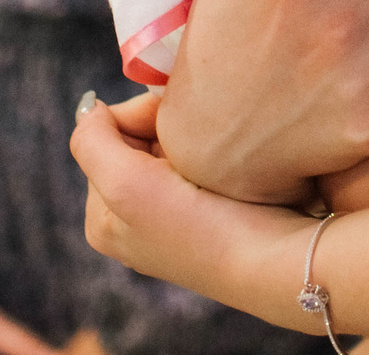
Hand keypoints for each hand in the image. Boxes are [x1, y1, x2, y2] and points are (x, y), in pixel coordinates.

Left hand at [72, 94, 315, 316]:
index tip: (175, 121)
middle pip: (137, 141)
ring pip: (170, 149)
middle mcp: (131, 223)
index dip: (140, 117)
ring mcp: (172, 221)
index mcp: (102, 219)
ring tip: (216, 149)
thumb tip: (89, 106)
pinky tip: (228, 162)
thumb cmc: (199, 226)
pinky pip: (198, 163)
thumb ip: (92, 141)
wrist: (278, 261)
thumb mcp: (126, 185)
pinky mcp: (209, 216)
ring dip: (192, 139)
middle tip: (200, 137)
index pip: (107, 135)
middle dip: (166, 130)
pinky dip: (212, 153)